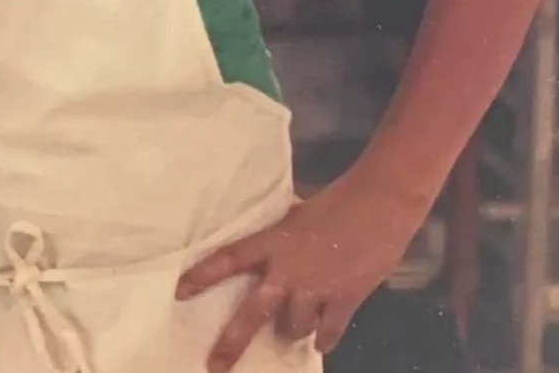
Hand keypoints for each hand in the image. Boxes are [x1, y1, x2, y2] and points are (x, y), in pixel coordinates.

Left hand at [176, 165, 433, 370]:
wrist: (378, 206)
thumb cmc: (335, 201)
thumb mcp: (296, 215)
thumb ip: (282, 235)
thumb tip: (275, 240)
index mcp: (272, 243)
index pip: (228, 259)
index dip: (203, 276)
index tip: (180, 293)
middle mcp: (288, 271)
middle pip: (253, 312)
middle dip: (232, 342)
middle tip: (215, 365)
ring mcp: (317, 289)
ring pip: (292, 327)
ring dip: (289, 331)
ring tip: (289, 333)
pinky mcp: (345, 300)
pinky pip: (329, 331)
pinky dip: (324, 340)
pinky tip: (320, 344)